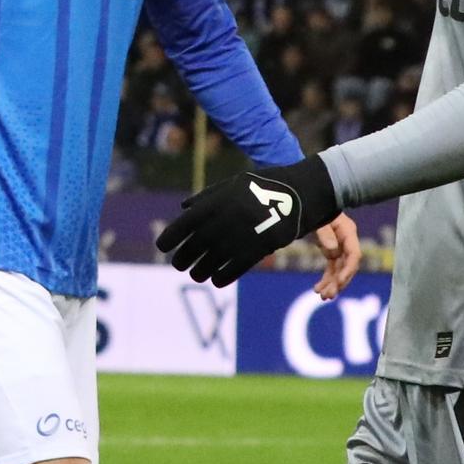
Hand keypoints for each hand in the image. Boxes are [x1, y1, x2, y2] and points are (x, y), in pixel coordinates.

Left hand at [157, 138, 343, 286]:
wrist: (300, 190)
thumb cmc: (264, 185)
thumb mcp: (233, 183)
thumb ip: (207, 196)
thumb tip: (183, 209)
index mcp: (216, 202)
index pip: (184, 225)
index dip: (170, 238)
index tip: (162, 248)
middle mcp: (225, 220)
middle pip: (195, 246)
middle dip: (183, 258)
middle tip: (179, 265)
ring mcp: (242, 236)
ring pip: (213, 261)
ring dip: (200, 271)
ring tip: (196, 275)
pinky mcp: (260, 248)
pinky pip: (235, 268)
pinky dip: (223, 276)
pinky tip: (217, 280)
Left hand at [311, 214, 363, 301]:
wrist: (313, 203)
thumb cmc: (317, 210)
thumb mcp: (320, 219)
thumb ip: (325, 233)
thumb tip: (332, 250)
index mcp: (348, 232)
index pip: (353, 255)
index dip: (348, 270)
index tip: (339, 282)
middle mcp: (347, 242)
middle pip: (347, 266)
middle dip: (338, 282)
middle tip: (328, 296)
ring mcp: (340, 248)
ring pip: (339, 270)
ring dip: (332, 284)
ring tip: (322, 296)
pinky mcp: (332, 252)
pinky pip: (332, 269)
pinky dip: (326, 279)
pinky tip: (317, 289)